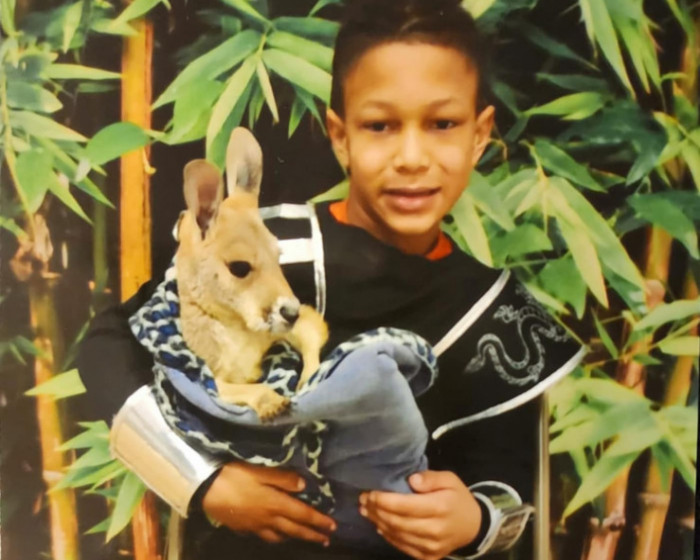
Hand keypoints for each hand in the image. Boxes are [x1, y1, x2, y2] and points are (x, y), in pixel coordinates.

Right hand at [202, 462, 335, 544]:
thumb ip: (282, 478)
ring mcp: (254, 526)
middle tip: (326, 540)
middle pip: (294, 530)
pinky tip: (271, 533)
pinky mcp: (242, 528)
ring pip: (278, 536)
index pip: (302, 514)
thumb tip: (304, 486)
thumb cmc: (233, 476)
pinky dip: (272, 536)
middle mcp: (267, 518)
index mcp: (275, 503)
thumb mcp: (259, 472)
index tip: (333, 527)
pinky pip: (262, 536)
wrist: (204, 490)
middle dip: (311, 535)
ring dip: (293, 537)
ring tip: (301, 537)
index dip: (318, 521)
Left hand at [359, 470, 481, 559]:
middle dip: (376, 510)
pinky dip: (388, 535)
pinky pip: (402, 547)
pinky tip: (379, 524)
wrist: (473, 527)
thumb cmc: (458, 498)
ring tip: (366, 510)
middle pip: (396, 521)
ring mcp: (431, 547)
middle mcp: (434, 530)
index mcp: (440, 508)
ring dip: (377, 522)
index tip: (370, 492)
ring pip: (396, 535)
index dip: (383, 500)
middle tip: (363, 499)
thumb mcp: (450, 479)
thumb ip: (430, 478)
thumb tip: (410, 480)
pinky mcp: (428, 557)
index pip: (404, 506)